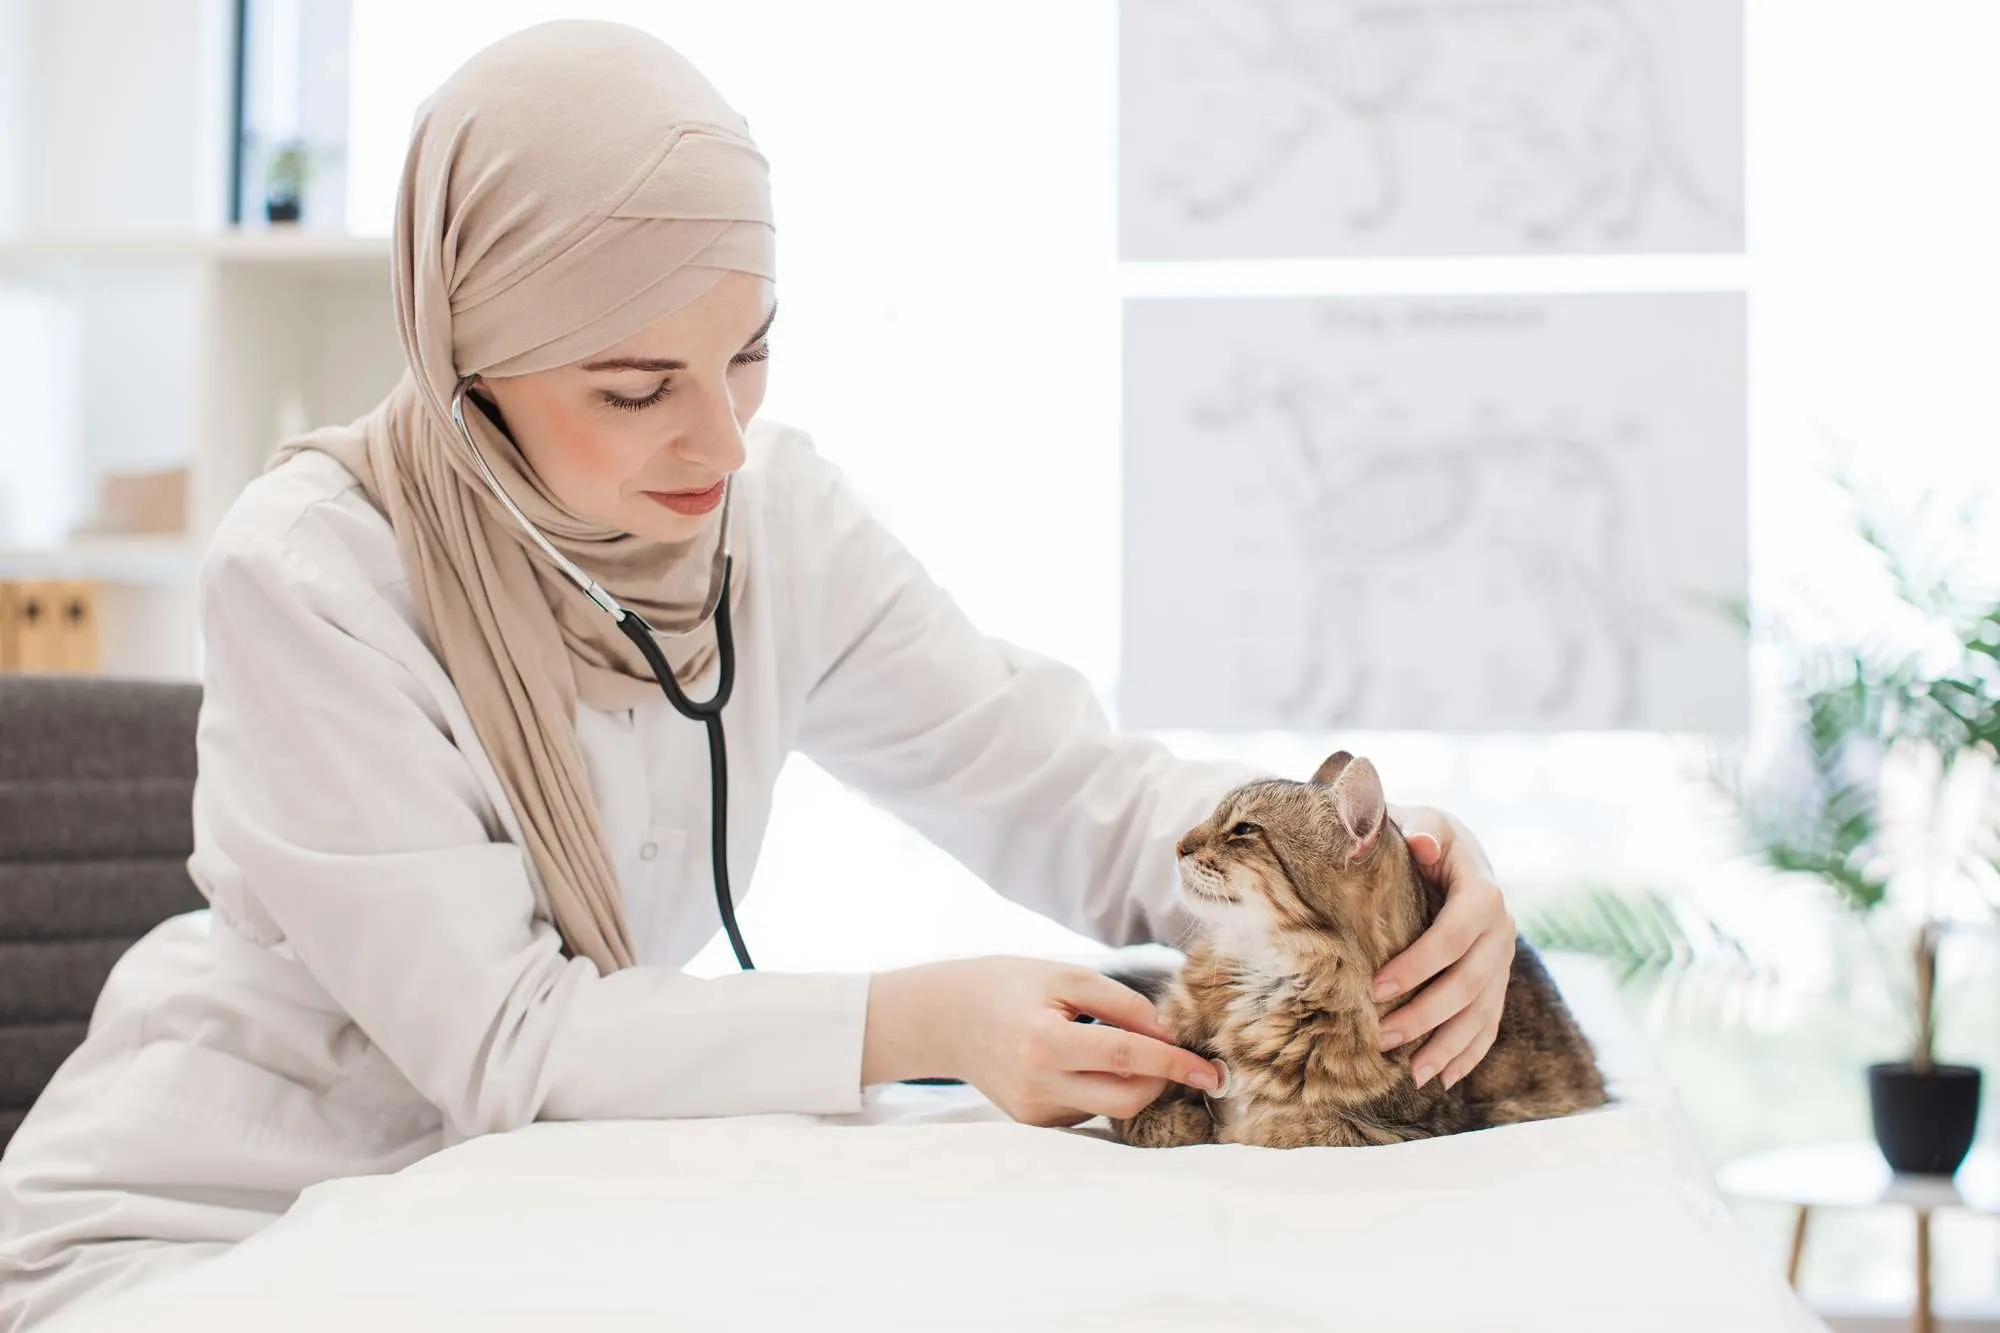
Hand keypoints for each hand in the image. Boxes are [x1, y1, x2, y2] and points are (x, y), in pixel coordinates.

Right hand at [864, 958, 1222, 1125]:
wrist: (944, 1017)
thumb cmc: (1005, 984)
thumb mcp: (1062, 975)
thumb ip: (1120, 1001)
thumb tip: (1168, 1032)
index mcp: (1045, 1043)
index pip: (1128, 1058)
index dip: (1176, 1064)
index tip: (1213, 1072)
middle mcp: (1039, 1087)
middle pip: (1129, 1097)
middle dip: (1162, 1080)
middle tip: (1178, 1055)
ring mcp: (1035, 1112)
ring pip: (1111, 1106)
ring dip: (1131, 1080)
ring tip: (1110, 1043)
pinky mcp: (1034, 1123)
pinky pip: (1089, 1110)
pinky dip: (1101, 1087)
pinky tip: (1080, 1060)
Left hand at [1372, 806, 1515, 1090]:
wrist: (1450, 848)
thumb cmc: (1420, 834)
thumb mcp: (1418, 820)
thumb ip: (1418, 828)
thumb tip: (1422, 842)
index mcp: (1482, 890)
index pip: (1453, 935)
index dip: (1418, 965)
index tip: (1375, 988)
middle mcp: (1501, 928)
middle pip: (1469, 982)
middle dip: (1426, 1015)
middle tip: (1382, 1038)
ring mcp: (1502, 958)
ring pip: (1482, 1012)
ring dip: (1448, 1046)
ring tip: (1413, 1074)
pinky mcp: (1497, 978)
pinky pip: (1490, 1022)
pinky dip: (1469, 1053)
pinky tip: (1444, 1078)